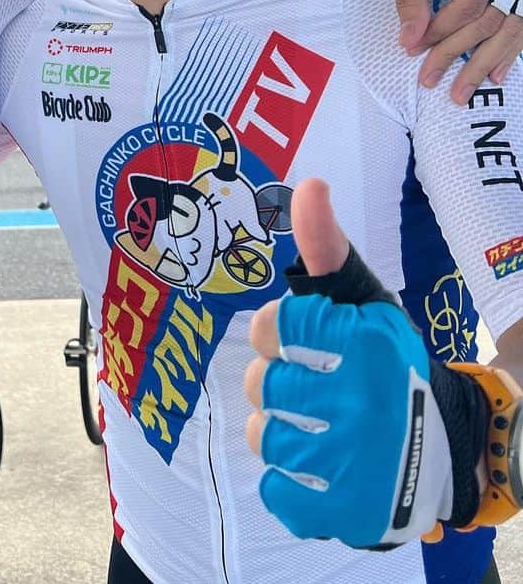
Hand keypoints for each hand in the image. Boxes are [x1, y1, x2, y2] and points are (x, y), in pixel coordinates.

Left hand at [244, 179, 469, 547]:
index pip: (268, 327)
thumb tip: (308, 184)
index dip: (279, 335)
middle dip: (276, 382)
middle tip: (314, 388)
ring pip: (263, 437)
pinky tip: (320, 469)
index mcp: (367, 344)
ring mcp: (356, 464)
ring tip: (317, 427)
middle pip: (258, 384)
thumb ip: (325, 245)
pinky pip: (276, 494)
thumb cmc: (384, 364)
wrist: (441, 449)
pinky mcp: (348, 513)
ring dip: (281, 431)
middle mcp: (364, 402)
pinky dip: (289, 485)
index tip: (306, 343)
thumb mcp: (362, 300)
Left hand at [394, 0, 522, 103]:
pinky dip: (510, 50)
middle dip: (458, 55)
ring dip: (485, 63)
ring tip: (463, 92)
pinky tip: (496, 75)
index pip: (468, 4)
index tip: (413, 51)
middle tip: (429, 82)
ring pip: (509, 28)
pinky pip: (522, 23)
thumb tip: (411, 39)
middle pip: (489, 20)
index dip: (440, 30)